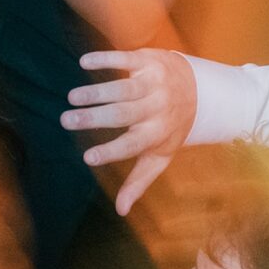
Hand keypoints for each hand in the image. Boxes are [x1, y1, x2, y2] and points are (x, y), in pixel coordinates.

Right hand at [61, 49, 196, 215]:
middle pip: (123, 114)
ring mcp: (154, 83)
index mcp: (157, 133)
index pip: (132, 145)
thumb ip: (139, 181)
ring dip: (96, 92)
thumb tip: (120, 211)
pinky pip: (125, 58)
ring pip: (123, 87)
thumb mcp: (161, 156)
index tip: (87, 158)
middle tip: (66, 120)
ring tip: (72, 97)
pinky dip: (105, 59)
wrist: (202, 89)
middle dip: (94, 118)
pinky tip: (84, 62)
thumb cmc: (172, 128)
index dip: (111, 152)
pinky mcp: (149, 60)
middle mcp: (157, 108)